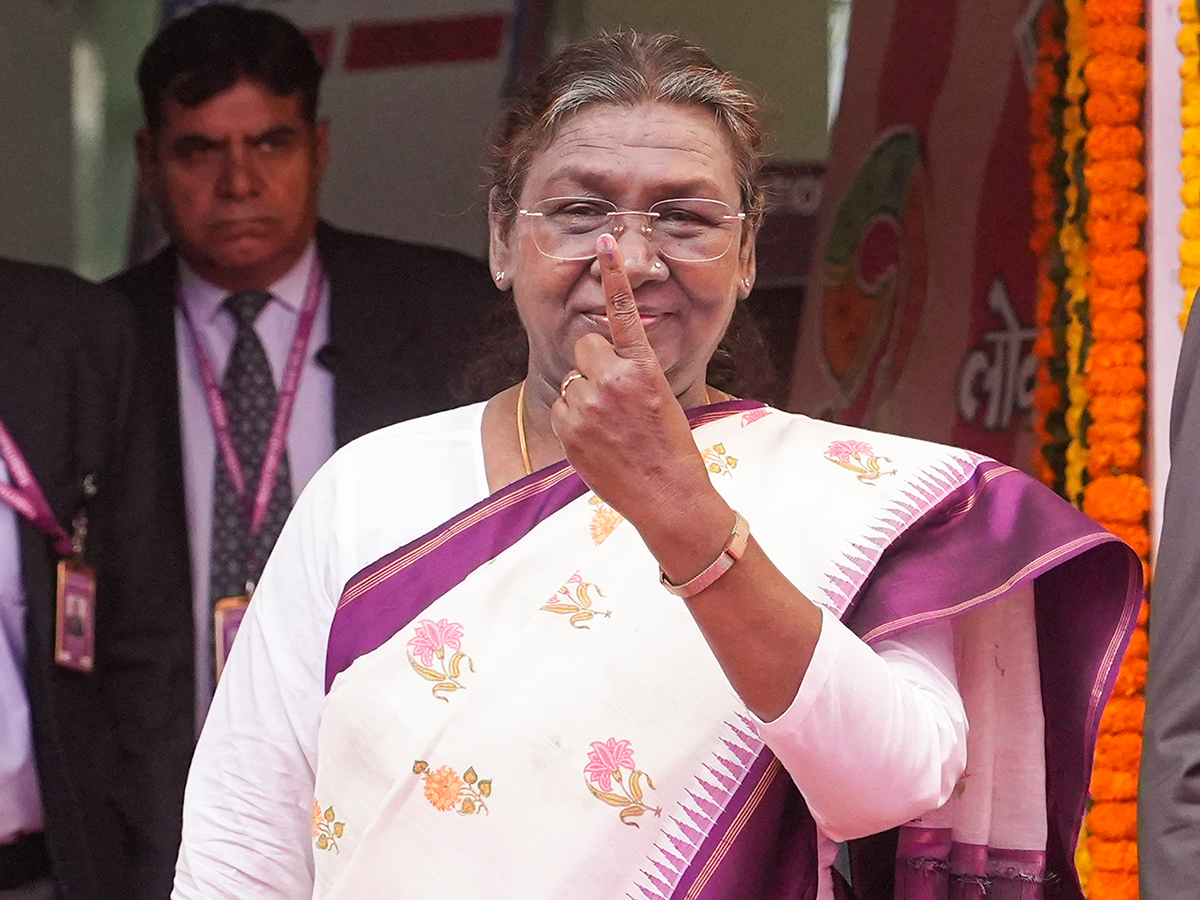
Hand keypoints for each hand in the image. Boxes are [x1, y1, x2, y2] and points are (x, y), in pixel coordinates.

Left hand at [551, 235, 730, 568]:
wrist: (668, 497)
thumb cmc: (672, 449)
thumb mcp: (663, 397)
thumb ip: (631, 372)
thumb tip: (601, 358)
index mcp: (643, 367)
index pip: (624, 314)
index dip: (614, 276)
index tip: (605, 243)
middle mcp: (612, 379)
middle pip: (587, 347)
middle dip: (596, 365)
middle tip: (618, 398)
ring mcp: (586, 404)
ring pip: (572, 379)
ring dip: (584, 395)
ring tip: (611, 426)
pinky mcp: (568, 427)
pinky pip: (561, 406)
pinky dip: (573, 419)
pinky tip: (597, 440)